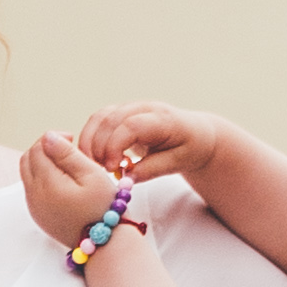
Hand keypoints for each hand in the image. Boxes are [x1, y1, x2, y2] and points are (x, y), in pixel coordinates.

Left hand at [18, 130, 124, 247]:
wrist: (104, 243)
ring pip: (28, 173)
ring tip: (67, 164)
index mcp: (46, 183)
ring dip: (43, 162)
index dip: (53, 138)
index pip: (38, 148)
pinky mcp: (38, 215)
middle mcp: (34, 196)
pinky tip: (65, 181)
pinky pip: (32, 188)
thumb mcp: (91, 175)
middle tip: (68, 148)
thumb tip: (47, 137)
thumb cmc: (103, 207)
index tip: (72, 139)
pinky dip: (43, 177)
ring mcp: (34, 207)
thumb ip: (67, 154)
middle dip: (45, 148)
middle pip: (28, 159)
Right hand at [76, 103, 222, 181]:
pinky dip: (91, 138)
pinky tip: (95, 157)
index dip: (115, 146)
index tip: (112, 168)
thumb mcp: (179, 162)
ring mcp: (130, 107)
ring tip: (95, 165)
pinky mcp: (121, 112)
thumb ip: (152, 170)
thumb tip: (126, 180)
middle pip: (110, 119)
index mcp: (162, 118)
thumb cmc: (190, 147)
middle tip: (100, 171)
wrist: (196, 133)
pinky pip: (98, 120)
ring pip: (99, 117)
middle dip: (98, 146)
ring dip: (90, 142)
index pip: (130, 126)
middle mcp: (144, 107)